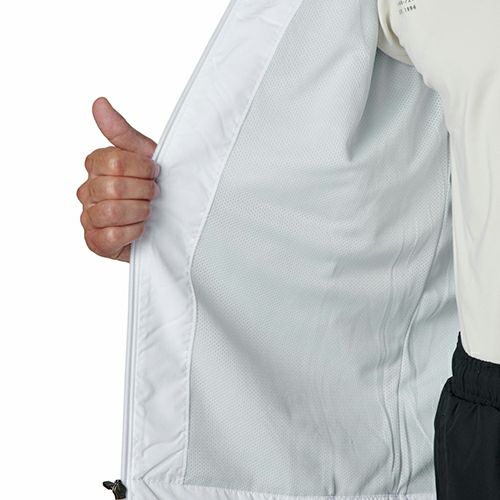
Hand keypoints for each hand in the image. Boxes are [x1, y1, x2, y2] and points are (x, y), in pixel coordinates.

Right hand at [77, 97, 159, 262]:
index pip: (114, 161)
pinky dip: (134, 232)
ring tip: (147, 211)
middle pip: (114, 187)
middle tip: (153, 194)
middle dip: (144, 192)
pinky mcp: (95, 242)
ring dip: (140, 212)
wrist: (167, 221)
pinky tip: (141, 228)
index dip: (143, 169)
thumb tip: (99, 103)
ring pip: (111, 212)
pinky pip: (112, 235)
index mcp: (96, 165)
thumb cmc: (154, 186)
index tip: (155, 174)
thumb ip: (122, 133)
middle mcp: (87, 190)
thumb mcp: (145, 156)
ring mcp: (88, 217)